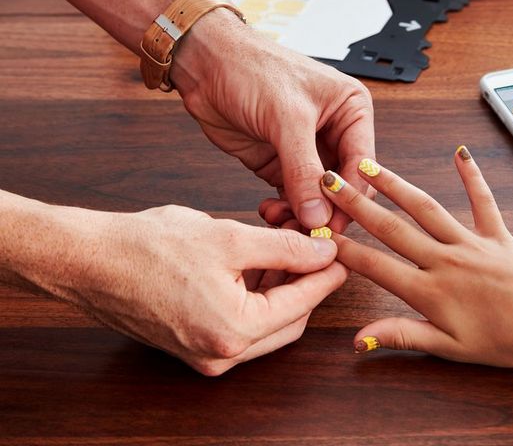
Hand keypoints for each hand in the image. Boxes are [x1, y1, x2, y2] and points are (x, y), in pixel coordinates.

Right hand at [43, 204, 345, 374]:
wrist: (90, 260)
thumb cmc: (150, 247)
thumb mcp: (231, 238)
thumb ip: (285, 247)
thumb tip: (324, 250)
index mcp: (233, 332)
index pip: (301, 303)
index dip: (327, 272)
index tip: (342, 249)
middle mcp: (221, 355)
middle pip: (288, 318)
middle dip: (306, 278)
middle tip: (313, 241)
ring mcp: (205, 353)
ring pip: (267, 319)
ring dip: (282, 282)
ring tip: (284, 239)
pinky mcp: (193, 342)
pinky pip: (241, 320)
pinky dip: (257, 291)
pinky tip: (259, 256)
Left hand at [171, 10, 374, 230]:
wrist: (205, 64)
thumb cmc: (252, 69)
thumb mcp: (285, 117)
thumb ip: (304, 170)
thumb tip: (319, 217)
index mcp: (351, 110)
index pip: (363, 164)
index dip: (350, 197)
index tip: (332, 225)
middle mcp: (334, 131)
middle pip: (343, 186)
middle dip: (327, 211)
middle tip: (309, 234)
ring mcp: (307, 150)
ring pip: (318, 198)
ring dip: (304, 215)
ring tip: (283, 225)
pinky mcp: (279, 163)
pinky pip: (292, 197)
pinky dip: (285, 210)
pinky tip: (271, 213)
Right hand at [314, 150, 512, 366]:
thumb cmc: (507, 339)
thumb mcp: (451, 348)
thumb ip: (404, 336)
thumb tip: (359, 339)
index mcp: (432, 291)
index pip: (377, 267)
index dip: (346, 251)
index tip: (320, 235)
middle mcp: (445, 259)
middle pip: (393, 228)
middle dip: (357, 204)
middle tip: (330, 182)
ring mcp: (470, 241)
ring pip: (426, 208)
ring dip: (395, 184)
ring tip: (369, 165)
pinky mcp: (494, 232)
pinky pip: (480, 199)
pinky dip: (471, 175)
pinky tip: (459, 152)